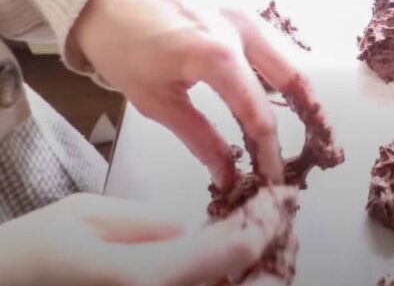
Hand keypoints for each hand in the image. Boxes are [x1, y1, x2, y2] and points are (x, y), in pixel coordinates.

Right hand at [0, 187, 294, 285]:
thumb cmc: (30, 257)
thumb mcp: (87, 219)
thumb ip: (150, 225)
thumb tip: (190, 232)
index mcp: (146, 277)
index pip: (238, 248)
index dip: (268, 218)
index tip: (279, 198)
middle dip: (276, 255)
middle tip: (281, 227)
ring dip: (262, 276)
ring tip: (266, 249)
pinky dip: (233, 285)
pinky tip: (230, 271)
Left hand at [70, 0, 301, 188]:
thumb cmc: (123, 46)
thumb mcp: (155, 100)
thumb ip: (199, 138)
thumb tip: (226, 175)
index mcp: (218, 56)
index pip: (259, 115)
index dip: (269, 152)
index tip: (272, 178)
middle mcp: (243, 31)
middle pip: (295, 78)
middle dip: (314, 116)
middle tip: (323, 148)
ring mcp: (247, 14)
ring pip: (289, 58)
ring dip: (302, 93)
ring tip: (311, 126)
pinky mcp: (243, 10)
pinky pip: (274, 44)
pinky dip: (283, 72)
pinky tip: (282, 95)